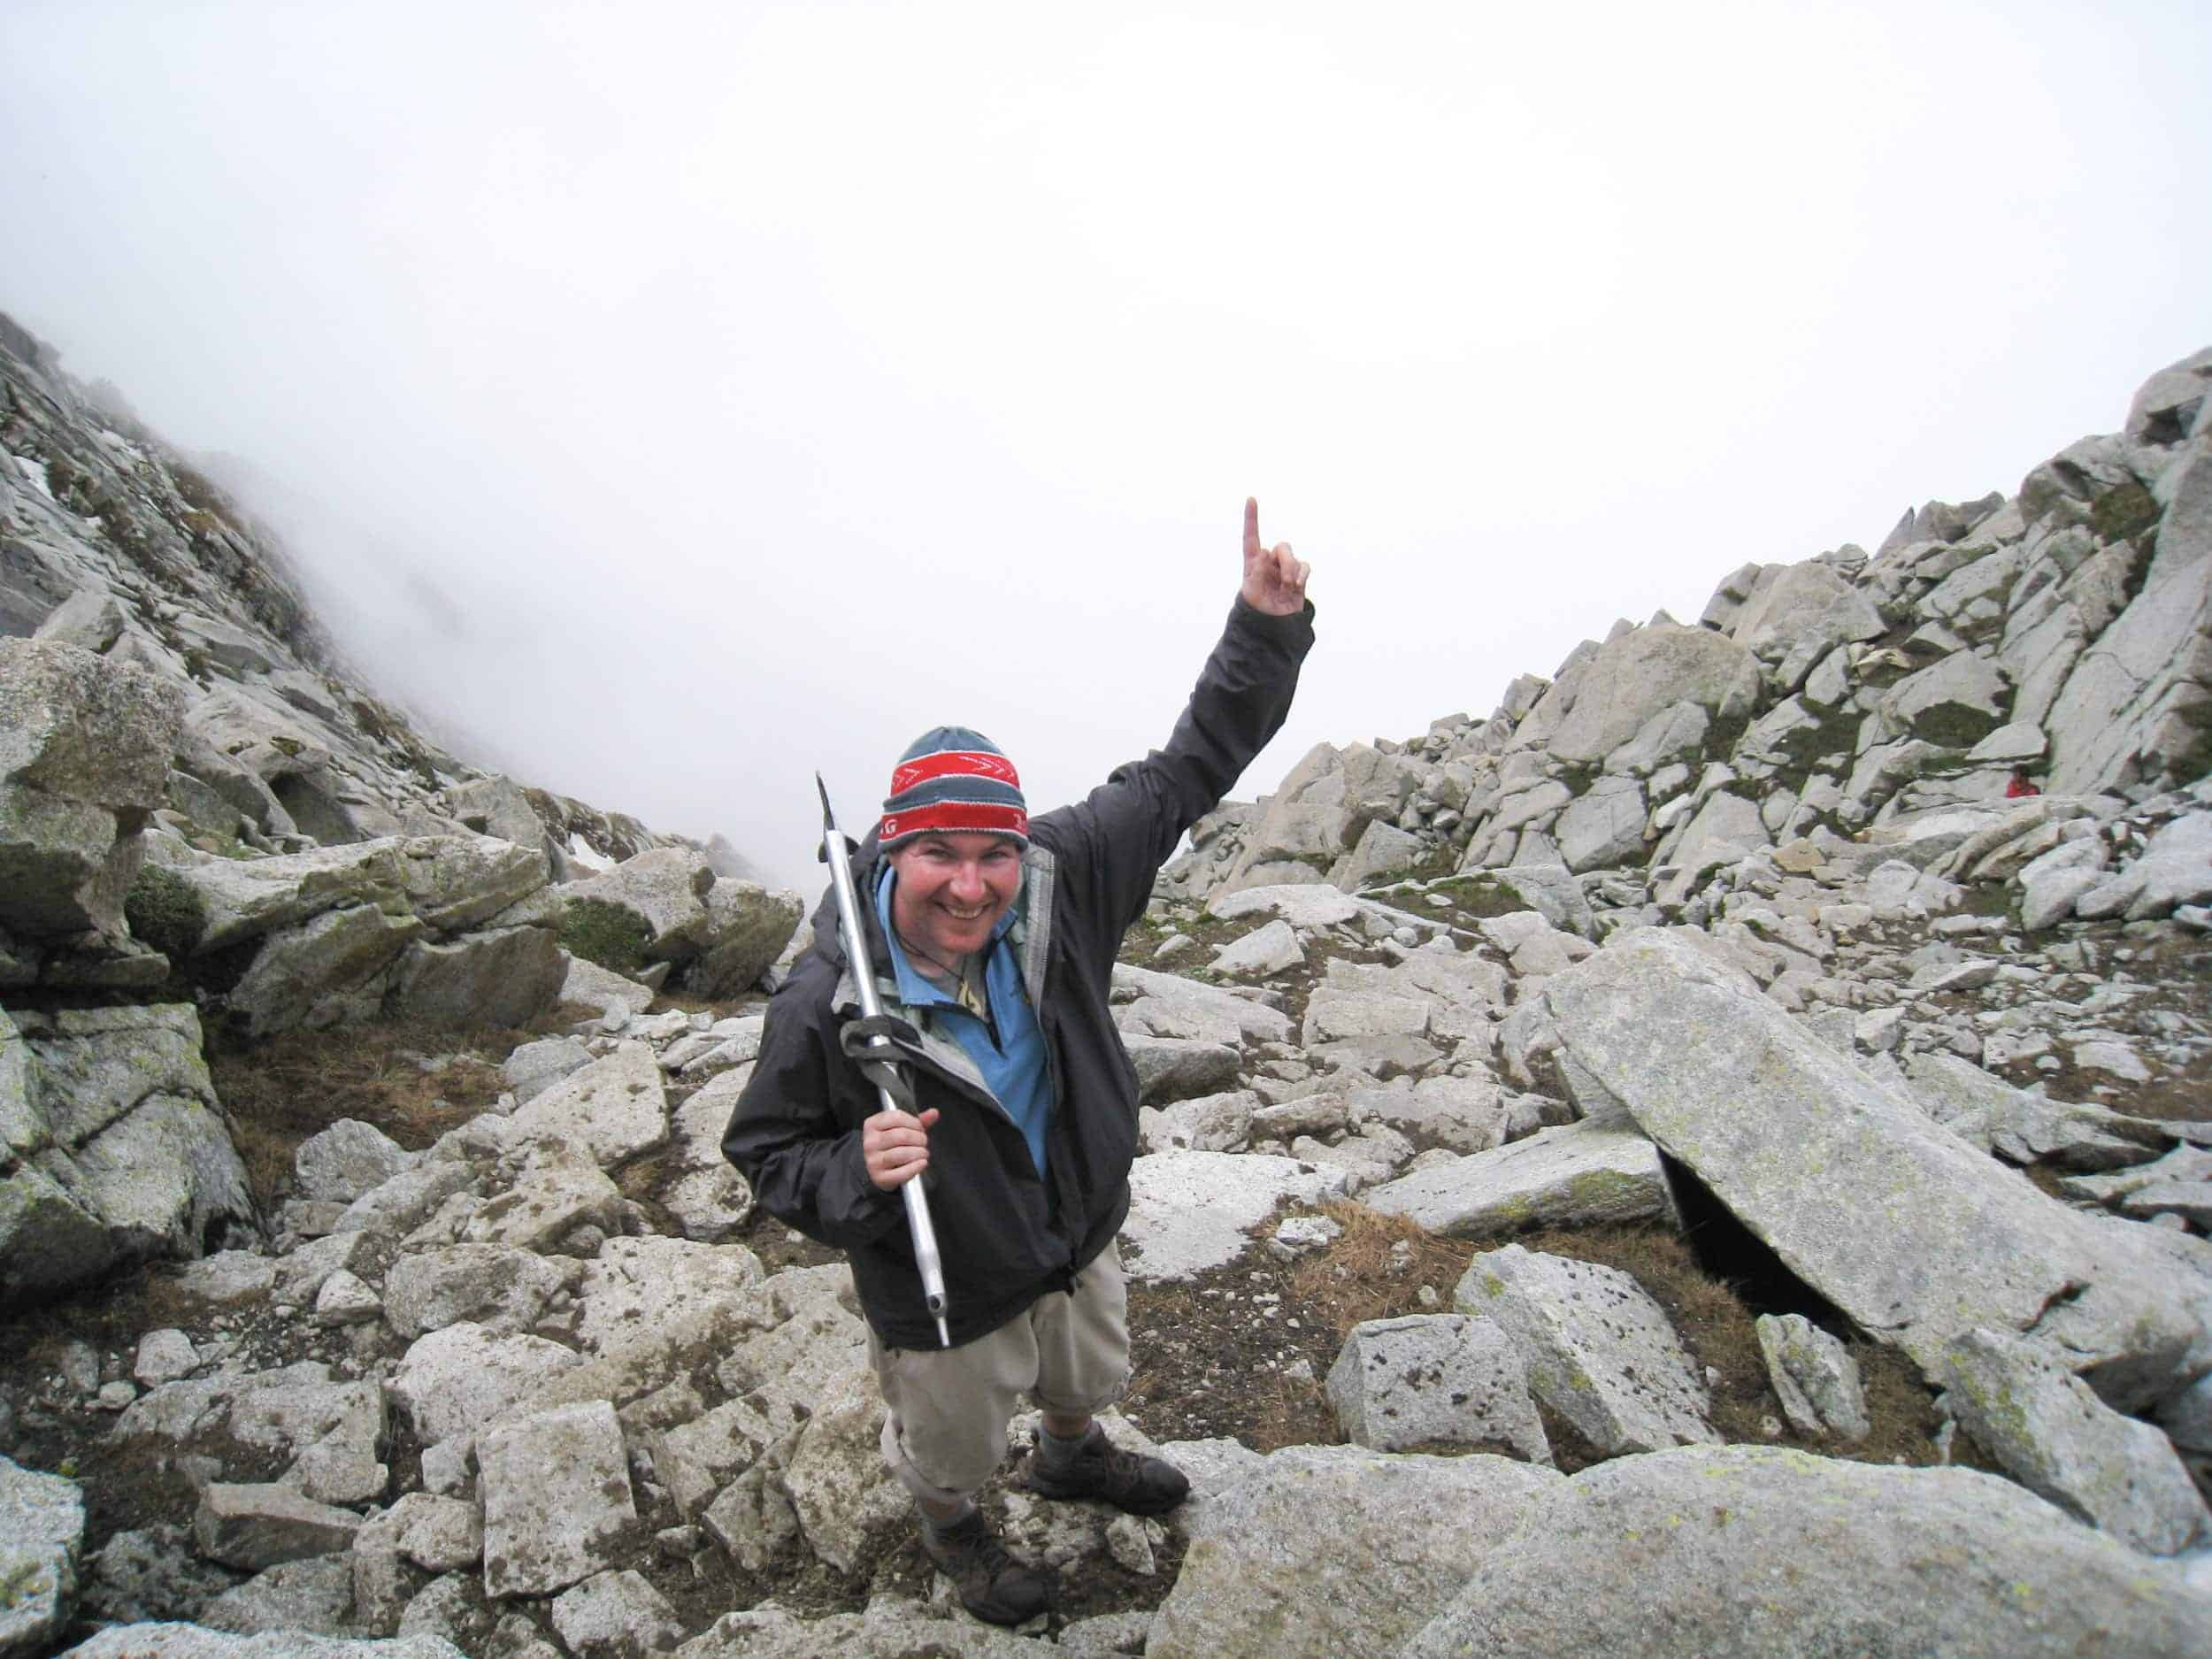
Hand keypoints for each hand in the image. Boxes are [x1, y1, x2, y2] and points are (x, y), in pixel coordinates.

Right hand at [863, 1106, 939, 1190]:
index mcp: (872, 1124)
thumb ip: (917, 1121)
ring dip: (919, 1153)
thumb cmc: (891, 1146)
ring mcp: (873, 1160)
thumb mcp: (901, 1129)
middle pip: (902, 1136)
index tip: (920, 1128)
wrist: (877, 1169)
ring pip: (902, 1154)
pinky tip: (922, 1163)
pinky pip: (901, 1172)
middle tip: (923, 1142)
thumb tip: (934, 1113)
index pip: (897, 1117)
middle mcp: (870, 1142)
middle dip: (919, 1138)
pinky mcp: (879, 1177)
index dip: (915, 1122)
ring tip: (923, 1153)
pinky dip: (916, 1167)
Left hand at [1240, 497, 1310, 615]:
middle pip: (1281, 547)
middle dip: (1286, 561)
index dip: (1251, 518)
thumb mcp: (1251, 594)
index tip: (1251, 498)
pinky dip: (1303, 574)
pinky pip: (1305, 566)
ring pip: (1293, 556)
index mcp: (1253, 564)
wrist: (1273, 627)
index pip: (1251, 538)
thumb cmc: (1257, 612)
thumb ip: (1256, 573)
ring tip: (1289, 587)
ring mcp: (1284, 570)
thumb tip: (1264, 551)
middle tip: (1285, 581)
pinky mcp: (1297, 577)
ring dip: (1293, 570)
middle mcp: (1269, 563)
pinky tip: (1297, 586)